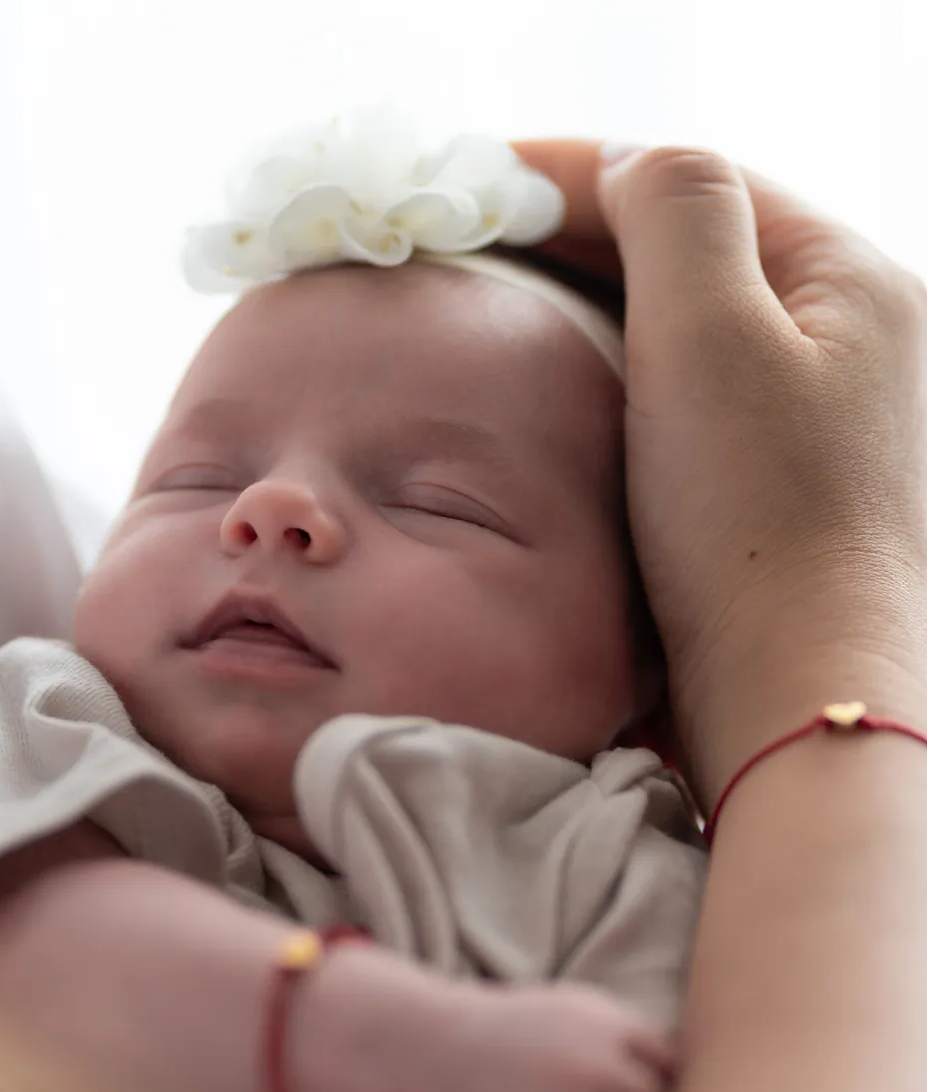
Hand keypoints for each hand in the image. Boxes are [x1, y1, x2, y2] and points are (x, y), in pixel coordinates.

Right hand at [514, 139, 926, 804]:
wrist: (796, 699)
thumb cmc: (758, 527)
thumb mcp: (713, 334)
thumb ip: (673, 212)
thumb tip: (630, 167)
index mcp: (849, 279)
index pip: (695, 183)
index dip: (576, 167)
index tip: (470, 179)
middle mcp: (848, 337)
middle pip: (694, 244)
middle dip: (579, 229)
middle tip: (466, 235)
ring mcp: (816, 415)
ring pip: (687, 318)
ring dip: (594, 294)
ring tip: (500, 295)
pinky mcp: (778, 484)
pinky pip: (688, 389)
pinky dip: (619, 365)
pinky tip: (563, 380)